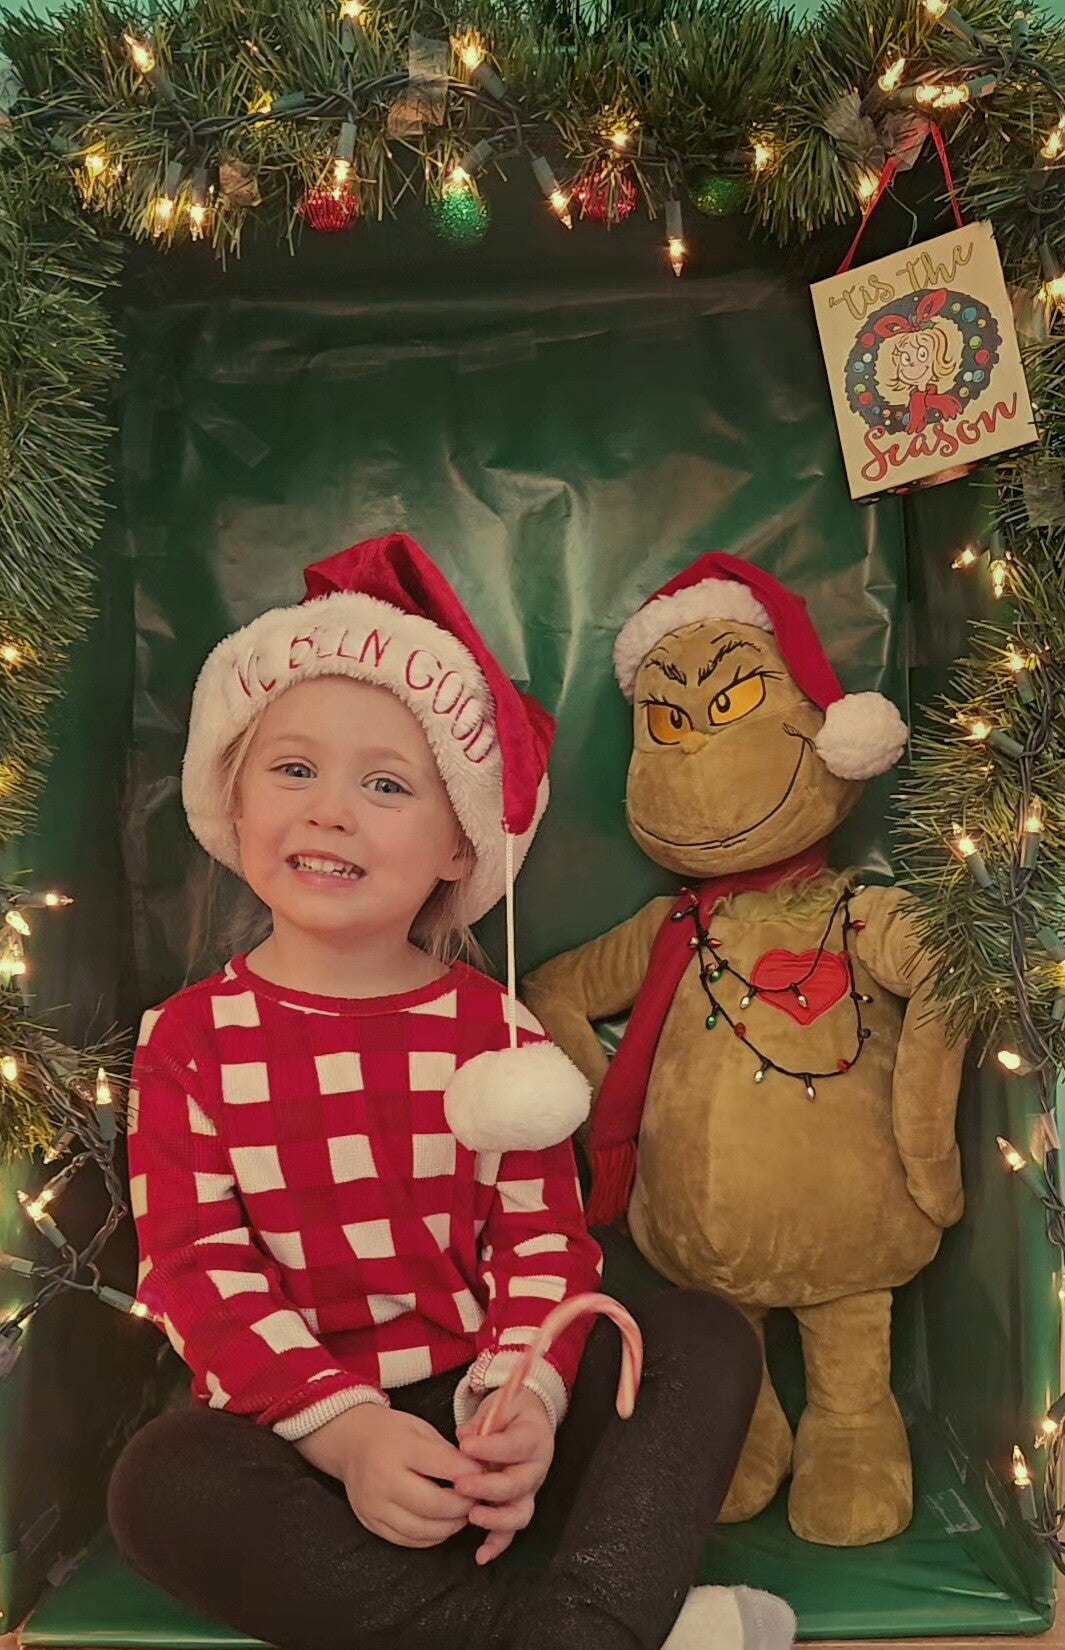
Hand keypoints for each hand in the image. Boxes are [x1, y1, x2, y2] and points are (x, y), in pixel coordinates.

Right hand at [294, 1404, 473, 1548]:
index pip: (443, 1466)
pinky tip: (442, 1525)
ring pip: (422, 1530)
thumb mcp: (420, 1429)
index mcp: (398, 1449)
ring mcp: (374, 1506)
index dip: (471, 1473)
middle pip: (434, 1505)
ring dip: (450, 1526)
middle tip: (478, 1500)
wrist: (349, 1442)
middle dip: (463, 1506)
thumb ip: (446, 1453)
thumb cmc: (390, 1432)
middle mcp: (383, 1480)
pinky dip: (430, 1537)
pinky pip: (407, 1540)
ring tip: (463, 1514)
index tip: (486, 1474)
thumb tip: (478, 1474)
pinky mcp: (370, 1523)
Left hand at [454, 1388, 555, 1564]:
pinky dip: (497, 1544)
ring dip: (495, 1518)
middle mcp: (535, 1469)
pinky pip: (510, 1531)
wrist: (528, 1420)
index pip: (514, 1445)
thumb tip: (464, 1437)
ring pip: (519, 1514)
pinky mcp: (518, 1507)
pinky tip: (481, 1556)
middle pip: (516, 1485)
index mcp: (534, 1438)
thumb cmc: (510, 1412)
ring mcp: (529, 1491)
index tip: (464, 1446)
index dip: (490, 1448)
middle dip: (487, 1488)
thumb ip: (482, 1422)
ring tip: (472, 1516)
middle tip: (461, 1485)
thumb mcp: (500, 1406)